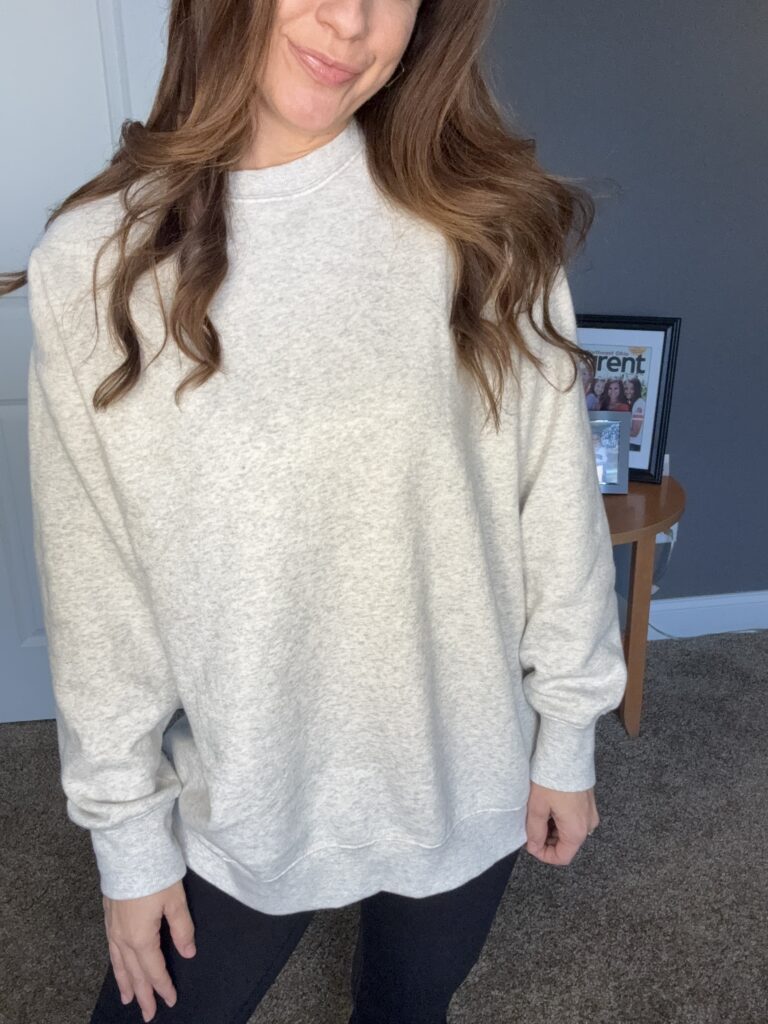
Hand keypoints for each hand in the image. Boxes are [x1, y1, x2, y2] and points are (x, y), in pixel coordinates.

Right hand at [102, 877, 195, 1021]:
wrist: (128, 850)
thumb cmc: (155, 873)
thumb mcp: (175, 901)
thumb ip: (182, 929)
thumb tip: (188, 953)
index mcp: (141, 937)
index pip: (154, 969)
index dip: (163, 986)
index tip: (170, 1001)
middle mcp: (123, 937)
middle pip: (134, 973)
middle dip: (142, 994)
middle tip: (147, 1013)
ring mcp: (113, 926)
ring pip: (118, 963)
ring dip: (124, 982)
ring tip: (127, 999)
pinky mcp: (109, 915)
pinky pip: (111, 948)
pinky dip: (115, 963)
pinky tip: (117, 964)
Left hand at [525, 781, 598, 864]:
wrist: (567, 752)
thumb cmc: (551, 779)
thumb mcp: (537, 806)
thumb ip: (535, 831)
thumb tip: (534, 847)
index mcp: (577, 831)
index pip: (562, 857)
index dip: (544, 855)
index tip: (530, 844)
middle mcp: (588, 825)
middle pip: (567, 844)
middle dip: (547, 840)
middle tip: (531, 826)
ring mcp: (591, 813)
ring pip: (570, 831)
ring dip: (553, 828)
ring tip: (538, 813)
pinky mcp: (589, 802)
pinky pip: (574, 819)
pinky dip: (560, 819)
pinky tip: (549, 806)